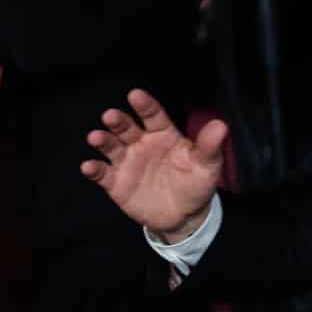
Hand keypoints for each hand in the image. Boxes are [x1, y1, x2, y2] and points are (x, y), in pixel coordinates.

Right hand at [80, 90, 226, 239]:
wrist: (185, 216)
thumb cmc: (195, 183)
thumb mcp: (207, 165)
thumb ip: (209, 146)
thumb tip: (221, 125)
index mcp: (163, 134)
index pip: (153, 115)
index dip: (144, 105)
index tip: (135, 95)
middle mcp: (141, 143)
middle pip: (127, 128)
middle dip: (118, 121)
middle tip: (110, 116)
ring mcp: (127, 162)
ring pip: (111, 147)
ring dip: (103, 140)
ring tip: (96, 137)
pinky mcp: (116, 183)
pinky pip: (103, 174)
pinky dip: (94, 169)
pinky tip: (89, 166)